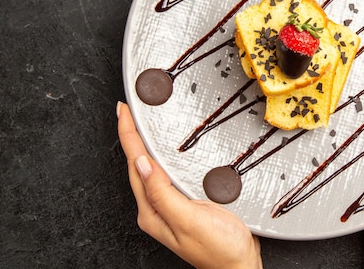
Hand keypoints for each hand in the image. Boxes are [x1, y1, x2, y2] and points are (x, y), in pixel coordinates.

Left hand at [117, 102, 261, 268]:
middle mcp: (156, 209)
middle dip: (130, 136)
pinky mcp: (185, 204)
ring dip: (144, 145)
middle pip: (137, 165)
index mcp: (152, 211)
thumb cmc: (220, 250)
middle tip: (129, 111)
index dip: (128, 135)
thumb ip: (163, 193)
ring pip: (151, 169)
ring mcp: (170, 207)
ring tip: (139, 124)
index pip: (135, 164)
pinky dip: (163, 157)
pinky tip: (166, 151)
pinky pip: (167, 174)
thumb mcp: (189, 220)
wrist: (240, 266)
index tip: (123, 111)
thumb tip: (142, 164)